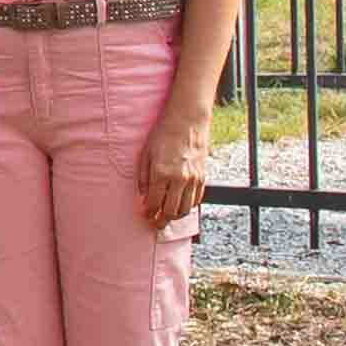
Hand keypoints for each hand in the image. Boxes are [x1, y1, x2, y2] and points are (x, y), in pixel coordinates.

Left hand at [137, 111, 207, 226]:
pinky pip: (196, 199)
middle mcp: (179, 179)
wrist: (187, 122)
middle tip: (155, 224)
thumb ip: (143, 178)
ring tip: (167, 217)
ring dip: (175, 216)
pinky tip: (180, 206)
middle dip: (162, 221)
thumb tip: (143, 197)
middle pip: (171, 211)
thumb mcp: (145, 154)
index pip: (155, 203)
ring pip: (186, 208)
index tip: (145, 216)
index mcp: (161, 174)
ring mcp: (193, 179)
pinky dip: (188, 206)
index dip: (149, 213)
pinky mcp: (203, 177)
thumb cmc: (162, 135)